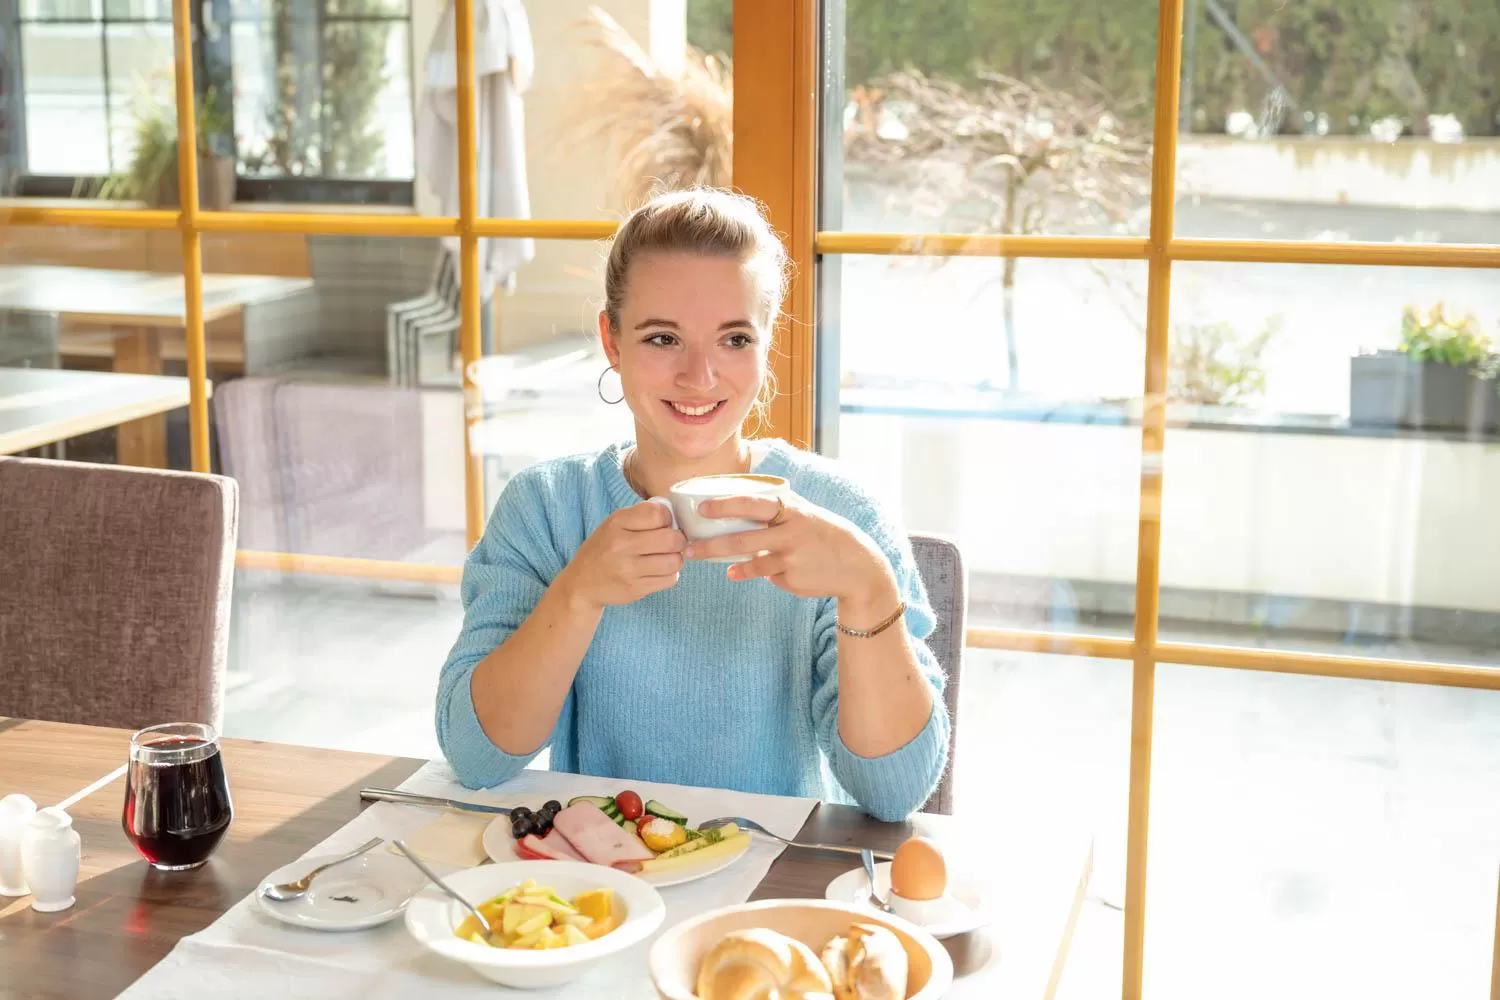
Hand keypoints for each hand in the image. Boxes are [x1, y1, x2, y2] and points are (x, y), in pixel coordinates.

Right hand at [559, 501, 685, 608]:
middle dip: (679, 540)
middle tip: (674, 542)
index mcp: (617, 523)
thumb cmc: (604, 548)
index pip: (658, 514)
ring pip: (674, 561)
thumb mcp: (615, 524)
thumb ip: (642, 515)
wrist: (581, 583)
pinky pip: (670, 580)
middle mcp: (621, 546)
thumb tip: (675, 515)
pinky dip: (670, 574)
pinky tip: (660, 571)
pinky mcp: (635, 589)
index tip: (665, 524)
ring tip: (667, 557)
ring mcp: (628, 570)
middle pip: (671, 539)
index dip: (668, 518)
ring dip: (676, 558)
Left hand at [685, 495, 897, 603]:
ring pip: (748, 558)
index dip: (725, 504)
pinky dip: (745, 572)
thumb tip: (735, 504)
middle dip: (712, 540)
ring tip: (696, 556)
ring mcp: (790, 556)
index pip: (753, 503)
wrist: (855, 564)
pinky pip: (763, 574)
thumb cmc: (820, 533)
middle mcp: (790, 531)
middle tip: (687, 542)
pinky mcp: (790, 577)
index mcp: (791, 509)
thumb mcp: (802, 512)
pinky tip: (733, 572)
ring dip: (718, 558)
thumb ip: (773, 508)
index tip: (701, 507)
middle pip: (743, 536)